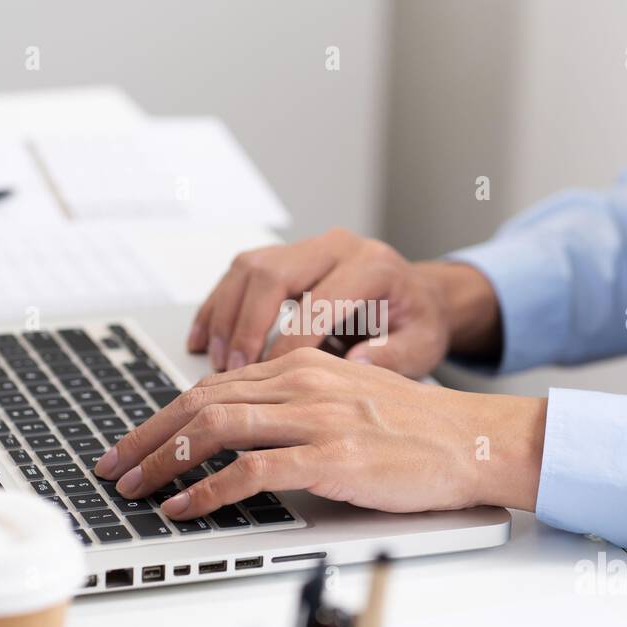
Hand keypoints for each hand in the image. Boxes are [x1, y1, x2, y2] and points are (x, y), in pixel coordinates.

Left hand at [94, 347, 546, 518]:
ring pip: (216, 428)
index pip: (214, 385)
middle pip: (201, 402)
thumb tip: (238, 429)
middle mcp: (304, 382)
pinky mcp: (333, 458)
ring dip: (163, 461)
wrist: (475, 441)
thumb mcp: (348, 400)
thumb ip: (296, 405)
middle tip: (112, 466)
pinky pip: (252, 471)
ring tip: (134, 488)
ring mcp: (317, 418)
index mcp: (304, 366)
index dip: (163, 416)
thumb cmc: (416, 430)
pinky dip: (208, 490)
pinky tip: (185, 507)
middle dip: (146, 437)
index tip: (134, 442)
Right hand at [187, 228, 498, 377]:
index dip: (289, 343)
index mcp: (372, 266)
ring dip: (225, 315)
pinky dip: (217, 306)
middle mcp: (336, 247)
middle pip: (272, 273)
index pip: (318, 302)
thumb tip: (355, 365)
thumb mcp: (423, 345)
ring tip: (217, 360)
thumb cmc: (417, 322)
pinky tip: (204, 339)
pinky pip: (240, 273)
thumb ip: (393, 357)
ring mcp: (307, 247)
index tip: (271, 379)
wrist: (419, 296)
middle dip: (247, 325)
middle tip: (234, 368)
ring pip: (249, 268)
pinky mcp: (286, 256)